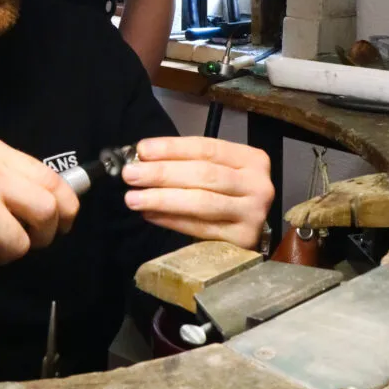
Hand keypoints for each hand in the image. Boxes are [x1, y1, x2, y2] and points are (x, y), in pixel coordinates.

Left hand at [122, 136, 272, 248]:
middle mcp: (258, 185)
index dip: (171, 148)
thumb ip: (188, 162)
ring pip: (201, 202)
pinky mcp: (242, 240)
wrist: (253, 228)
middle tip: (130, 174)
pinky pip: (199, 228)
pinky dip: (171, 220)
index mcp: (252, 159)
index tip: (141, 150)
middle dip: (162, 173)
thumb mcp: (219, 170)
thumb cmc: (230, 193)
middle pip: (203, 174)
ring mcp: (253, 214)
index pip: (207, 148)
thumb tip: (143, 159)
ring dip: (162, 199)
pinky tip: (150, 214)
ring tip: (133, 198)